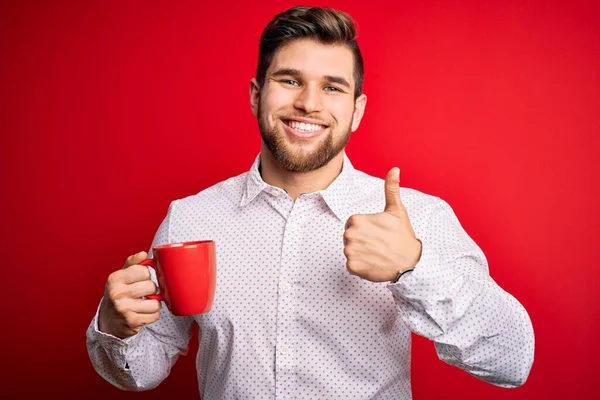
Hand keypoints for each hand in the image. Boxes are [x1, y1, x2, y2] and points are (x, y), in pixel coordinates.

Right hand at [98, 251, 160, 338]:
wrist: (109, 320)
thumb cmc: (118, 294)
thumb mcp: (121, 276)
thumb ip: (132, 263)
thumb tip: (143, 254)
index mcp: (115, 279)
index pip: (144, 271)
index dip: (146, 275)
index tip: (140, 279)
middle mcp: (117, 293)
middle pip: (151, 286)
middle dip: (151, 290)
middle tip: (143, 293)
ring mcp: (124, 309)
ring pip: (156, 302)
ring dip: (154, 303)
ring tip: (145, 303)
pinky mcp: (132, 322)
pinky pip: (155, 315)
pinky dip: (152, 314)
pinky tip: (144, 312)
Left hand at [343, 167, 421, 281]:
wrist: (410, 263)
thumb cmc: (402, 236)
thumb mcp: (396, 210)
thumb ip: (391, 189)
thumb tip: (394, 169)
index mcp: (356, 220)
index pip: (353, 224)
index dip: (366, 229)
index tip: (378, 233)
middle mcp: (349, 235)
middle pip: (350, 238)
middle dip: (362, 241)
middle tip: (379, 244)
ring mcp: (350, 252)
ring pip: (351, 251)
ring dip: (361, 254)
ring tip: (377, 254)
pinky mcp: (352, 267)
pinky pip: (352, 266)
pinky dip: (361, 266)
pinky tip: (374, 263)